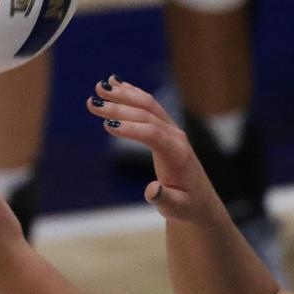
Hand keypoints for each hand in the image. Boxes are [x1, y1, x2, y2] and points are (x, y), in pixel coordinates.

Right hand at [88, 74, 218, 220]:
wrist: (200, 202)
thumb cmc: (187, 207)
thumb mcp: (176, 209)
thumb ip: (164, 199)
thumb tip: (152, 190)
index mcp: (178, 155)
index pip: (153, 135)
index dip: (131, 129)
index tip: (106, 126)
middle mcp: (176, 137)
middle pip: (147, 115)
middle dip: (119, 108)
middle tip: (92, 104)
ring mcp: (172, 130)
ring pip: (147, 105)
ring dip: (123, 95)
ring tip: (99, 86)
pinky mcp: (166, 129)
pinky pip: (149, 107)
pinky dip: (132, 94)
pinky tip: (116, 84)